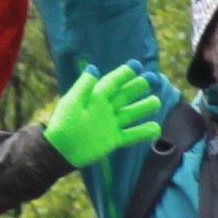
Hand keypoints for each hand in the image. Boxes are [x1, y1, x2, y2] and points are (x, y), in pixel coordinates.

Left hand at [41, 62, 167, 169]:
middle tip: (153, 78)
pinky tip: (155, 129)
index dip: (124, 73)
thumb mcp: (72, 103)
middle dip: (139, 86)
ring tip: (156, 101)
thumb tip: (94, 68)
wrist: (61, 151)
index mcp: (95, 98)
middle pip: (125, 95)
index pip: (113, 83)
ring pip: (131, 113)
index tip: (137, 66)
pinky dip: (143, 132)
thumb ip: (84, 86)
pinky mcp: (114, 140)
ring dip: (144, 107)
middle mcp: (106, 109)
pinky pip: (131, 135)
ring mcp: (111, 124)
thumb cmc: (63, 125)